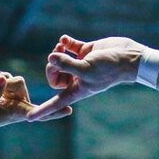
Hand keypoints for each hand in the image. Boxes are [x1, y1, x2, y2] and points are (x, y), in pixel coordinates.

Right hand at [0, 71, 69, 130]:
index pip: (39, 111)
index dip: (54, 112)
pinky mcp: (6, 87)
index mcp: (19, 112)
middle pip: (18, 81)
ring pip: (8, 77)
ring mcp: (13, 94)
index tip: (69, 111)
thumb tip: (3, 78)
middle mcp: (19, 102)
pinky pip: (2, 75)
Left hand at [29, 35, 146, 120]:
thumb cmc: (110, 68)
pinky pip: (70, 47)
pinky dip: (65, 42)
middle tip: (56, 56)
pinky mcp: (86, 51)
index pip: (56, 103)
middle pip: (54, 77)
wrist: (128, 57)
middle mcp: (77, 78)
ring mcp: (81, 65)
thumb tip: (50, 58)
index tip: (30, 118)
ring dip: (58, 51)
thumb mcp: (86, 69)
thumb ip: (66, 64)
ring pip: (60, 60)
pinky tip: (65, 39)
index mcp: (77, 89)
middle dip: (52, 66)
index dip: (43, 111)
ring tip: (61, 45)